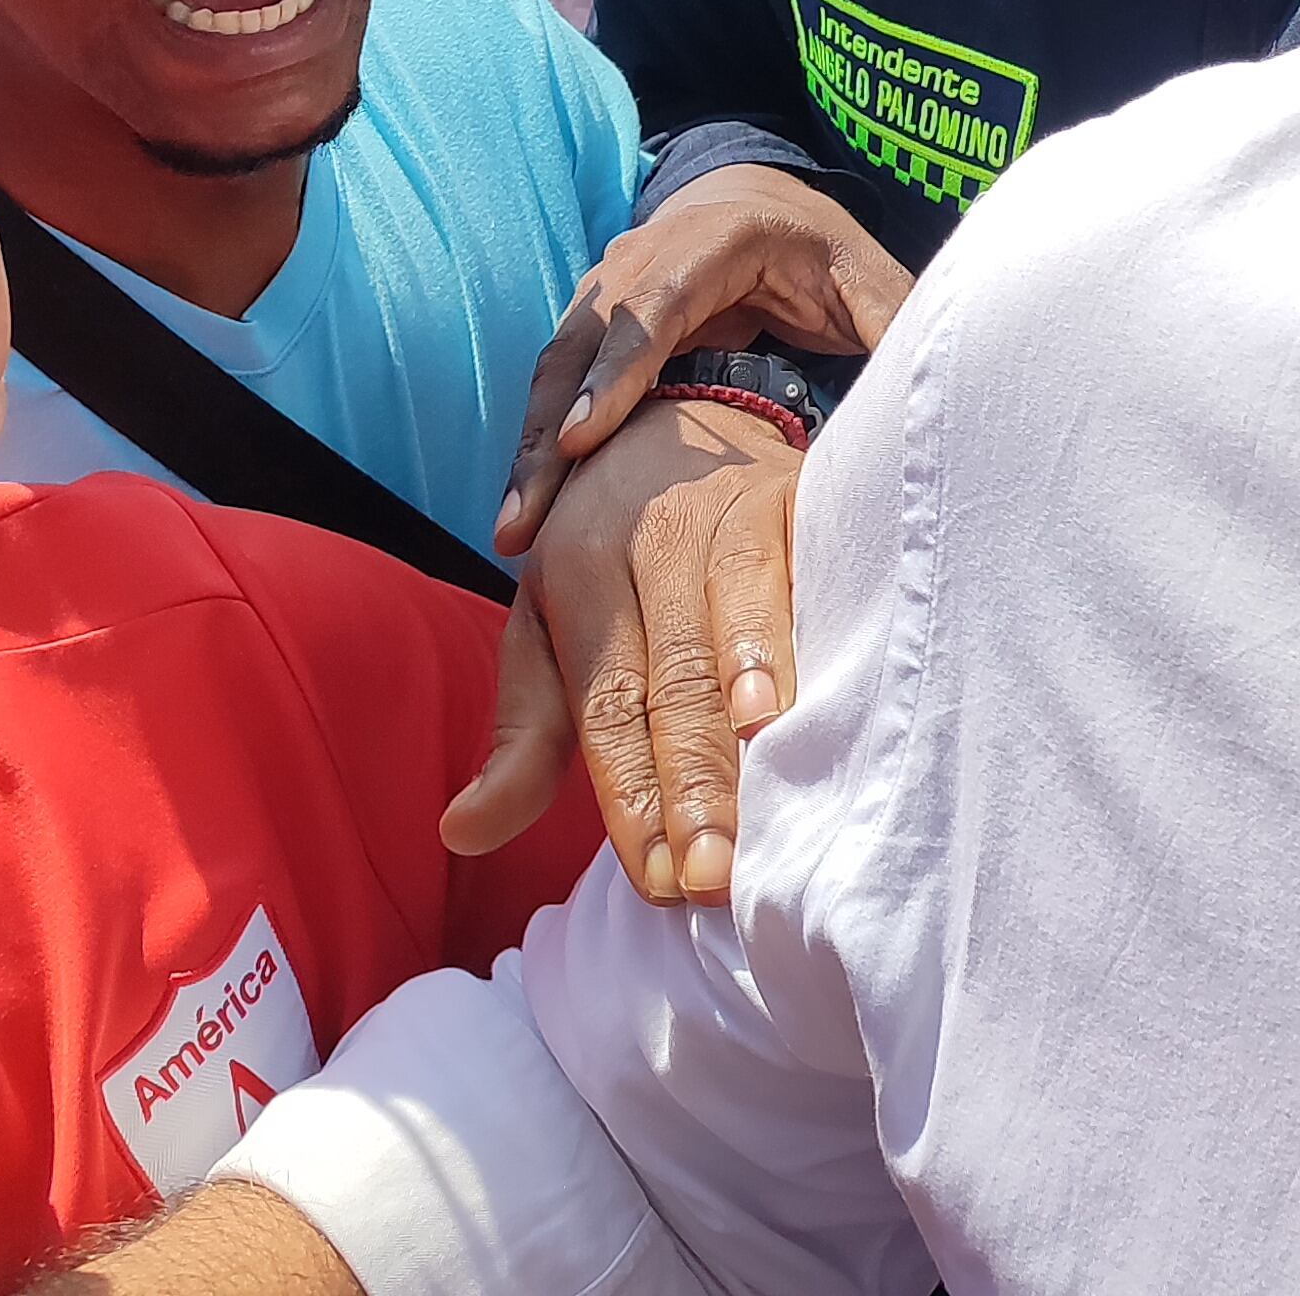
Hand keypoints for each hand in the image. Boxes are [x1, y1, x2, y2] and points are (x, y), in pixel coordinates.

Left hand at [443, 396, 800, 903]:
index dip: (632, 794)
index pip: (607, 702)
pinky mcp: (806, 495)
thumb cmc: (611, 554)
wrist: (683, 416)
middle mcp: (655, 535)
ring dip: (760, 709)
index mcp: (581, 571)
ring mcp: (736, 509)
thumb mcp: (549, 630)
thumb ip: (524, 736)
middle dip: (694, 779)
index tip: (658, 882)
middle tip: (712, 872)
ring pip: (747, 618)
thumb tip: (459, 833)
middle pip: (676, 673)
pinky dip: (824, 635)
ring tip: (774, 786)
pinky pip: (816, 573)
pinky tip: (839, 692)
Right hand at [493, 161, 908, 553]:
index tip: (585, 435)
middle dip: (552, 432)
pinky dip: (537, 444)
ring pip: (554, 370)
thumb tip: (923, 388)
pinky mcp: (589, 325)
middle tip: (527, 517)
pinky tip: (526, 511)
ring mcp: (604, 289)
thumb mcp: (866, 275)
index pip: (654, 305)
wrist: (757, 198)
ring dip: (529, 450)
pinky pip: (555, 385)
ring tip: (513, 532)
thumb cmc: (816, 248)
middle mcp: (640, 257)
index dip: (620, 370)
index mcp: (712, 240)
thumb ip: (891, 320)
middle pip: (584, 345)